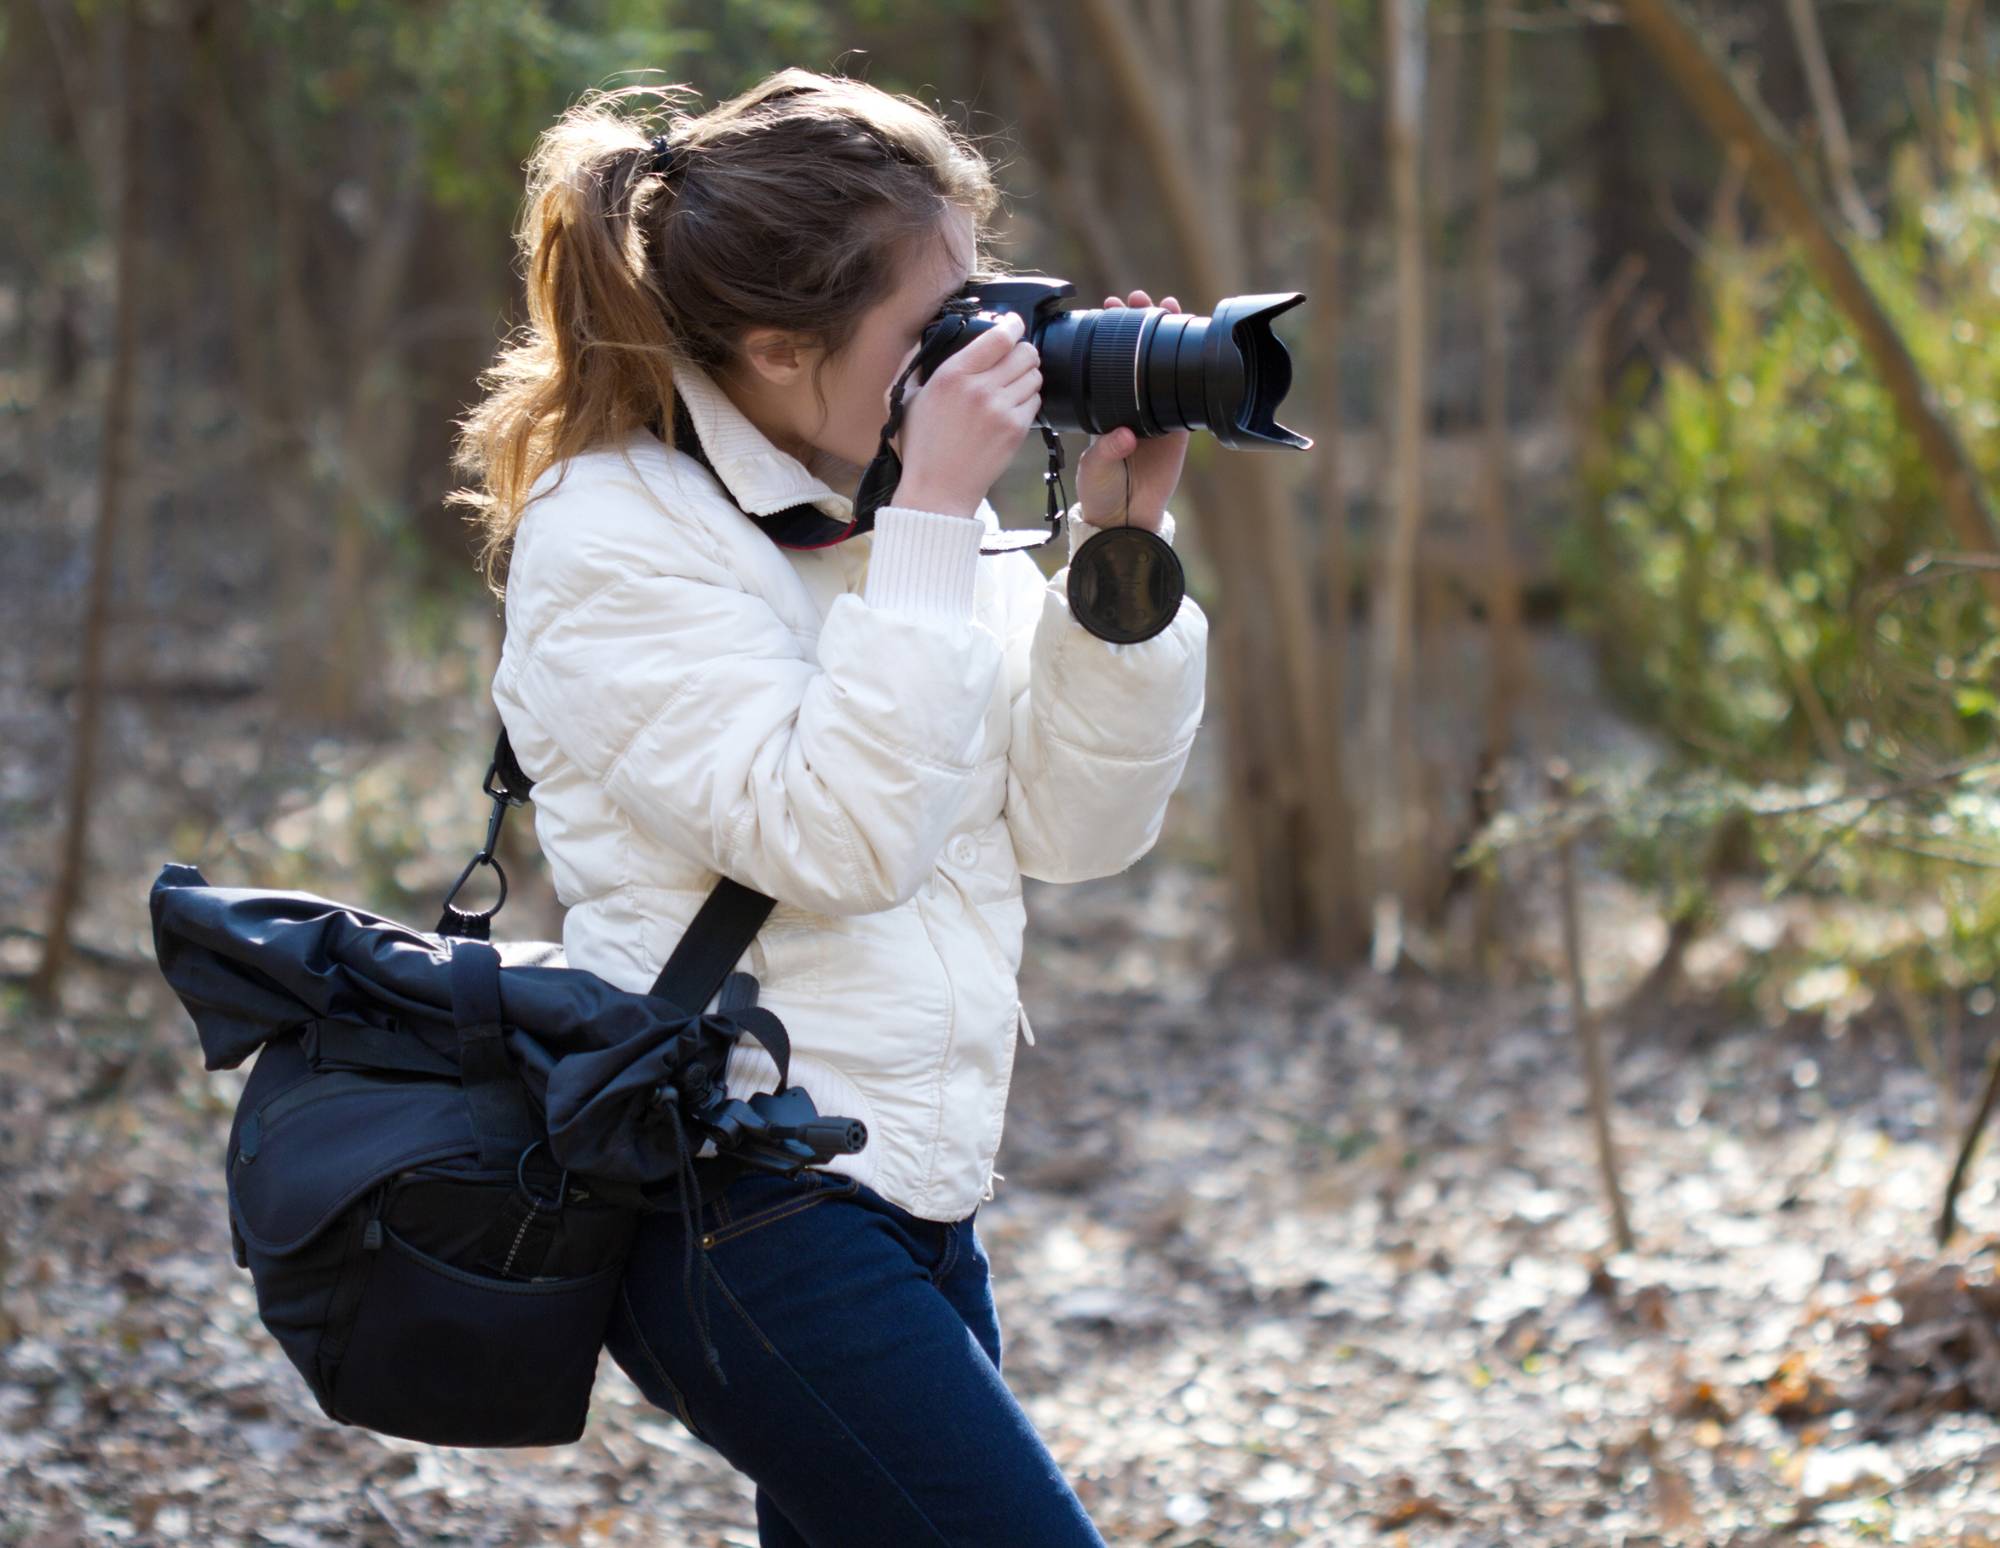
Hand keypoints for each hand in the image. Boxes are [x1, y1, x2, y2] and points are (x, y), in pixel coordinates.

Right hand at [892, 312, 1042, 519]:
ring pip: (1035, 376)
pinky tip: (1011, 408)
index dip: (1013, 325)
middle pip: (1025, 352)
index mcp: (952, 374)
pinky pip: (1036, 401)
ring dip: (1027, 376)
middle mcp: (980, 388)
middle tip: (1014, 360)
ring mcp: (1001, 410)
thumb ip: (915, 362)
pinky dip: (1028, 400)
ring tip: (1011, 386)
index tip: (1013, 324)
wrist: (937, 490)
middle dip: (1023, 352)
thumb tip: (927, 335)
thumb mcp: (904, 398)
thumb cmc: (920, 446)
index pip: (999, 336)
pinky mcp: (1015, 430)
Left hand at [1074, 291, 1190, 534]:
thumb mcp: (1095, 468)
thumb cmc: (1101, 491)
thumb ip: (1107, 451)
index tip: (1109, 308)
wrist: (1126, 517)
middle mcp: (1129, 404)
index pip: (1106, 362)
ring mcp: (1156, 413)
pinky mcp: (1179, 428)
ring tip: (1169, 304)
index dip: (1109, 335)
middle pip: (1136, 355)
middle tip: (1138, 297)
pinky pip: (1187, 395)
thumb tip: (1124, 435)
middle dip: (1139, 323)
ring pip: (1163, 366)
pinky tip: (1195, 346)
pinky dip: (1192, 372)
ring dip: (1167, 336)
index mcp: (1104, 407)